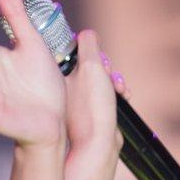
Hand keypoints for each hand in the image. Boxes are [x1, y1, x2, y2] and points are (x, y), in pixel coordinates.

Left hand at [65, 30, 126, 160]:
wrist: (97, 147)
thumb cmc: (92, 108)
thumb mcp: (91, 67)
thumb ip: (88, 46)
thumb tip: (86, 33)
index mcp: (55, 76)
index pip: (73, 51)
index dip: (90, 51)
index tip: (98, 61)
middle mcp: (63, 88)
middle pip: (90, 64)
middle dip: (106, 67)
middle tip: (108, 76)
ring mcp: (76, 101)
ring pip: (101, 79)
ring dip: (114, 79)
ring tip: (118, 88)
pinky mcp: (90, 112)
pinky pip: (106, 94)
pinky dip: (116, 92)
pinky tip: (123, 96)